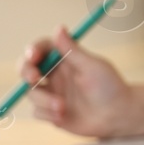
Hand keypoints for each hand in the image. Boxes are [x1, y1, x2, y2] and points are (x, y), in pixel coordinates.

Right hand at [22, 29, 143, 136]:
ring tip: (62, 107)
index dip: (33, 50)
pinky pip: (37, 111)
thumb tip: (59, 27)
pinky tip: (64, 117)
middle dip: (26, 72)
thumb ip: (72, 50)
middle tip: (35, 79)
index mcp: (66, 59)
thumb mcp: (91, 67)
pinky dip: (48, 114)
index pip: (42, 49)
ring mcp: (52, 93)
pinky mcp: (50, 112)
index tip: (33, 56)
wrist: (117, 117)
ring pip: (31, 92)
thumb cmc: (109, 87)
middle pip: (27, 68)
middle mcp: (56, 75)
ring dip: (44, 100)